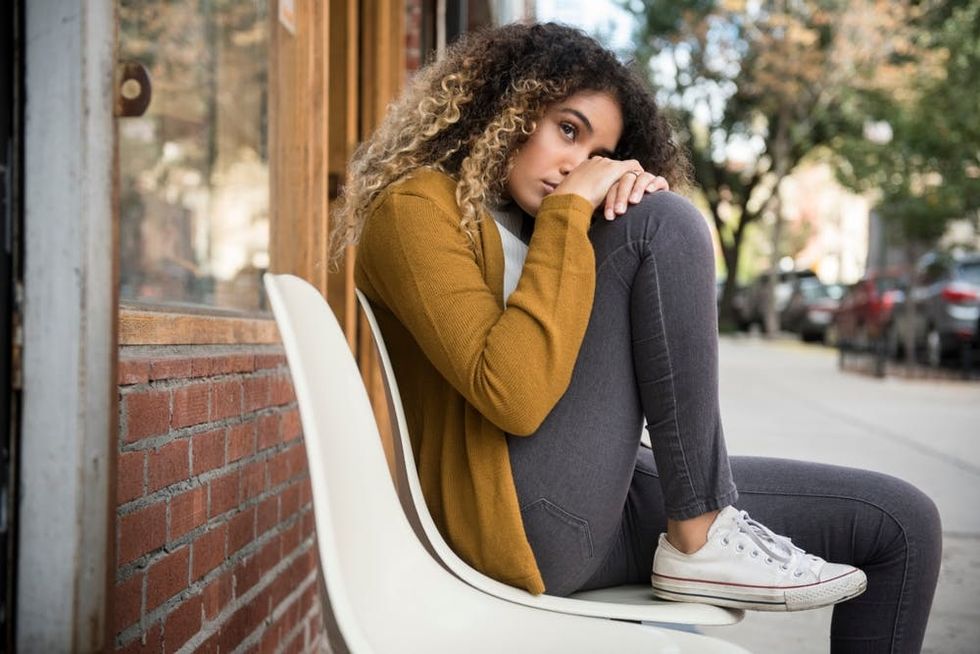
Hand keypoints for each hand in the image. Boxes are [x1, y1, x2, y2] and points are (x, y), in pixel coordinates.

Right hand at [553, 157, 668, 219]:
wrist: (568, 200)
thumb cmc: (565, 206)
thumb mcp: (573, 202)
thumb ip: (581, 202)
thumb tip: (582, 213)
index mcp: (582, 170)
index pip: (600, 170)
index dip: (610, 181)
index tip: (616, 191)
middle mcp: (594, 163)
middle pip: (614, 166)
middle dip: (623, 178)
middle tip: (633, 189)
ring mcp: (605, 164)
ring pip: (625, 167)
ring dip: (633, 179)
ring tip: (640, 190)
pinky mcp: (614, 169)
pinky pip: (633, 167)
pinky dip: (640, 175)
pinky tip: (644, 185)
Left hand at [602, 169, 669, 220]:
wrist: (654, 229)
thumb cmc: (628, 225)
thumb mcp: (618, 218)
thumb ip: (611, 213)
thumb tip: (597, 218)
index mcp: (620, 185)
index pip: (613, 187)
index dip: (610, 202)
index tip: (610, 217)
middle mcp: (634, 181)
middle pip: (627, 180)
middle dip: (622, 196)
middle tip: (620, 211)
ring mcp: (648, 181)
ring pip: (642, 178)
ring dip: (637, 189)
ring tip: (633, 201)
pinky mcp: (661, 185)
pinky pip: (659, 180)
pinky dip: (654, 184)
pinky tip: (649, 191)